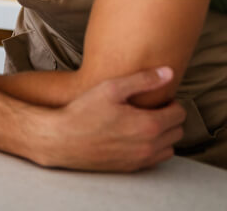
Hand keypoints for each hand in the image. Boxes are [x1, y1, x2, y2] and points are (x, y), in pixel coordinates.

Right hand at [38, 67, 185, 170]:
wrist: (61, 139)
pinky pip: (155, 160)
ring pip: (169, 148)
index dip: (170, 102)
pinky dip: (152, 148)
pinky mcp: (130, 168)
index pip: (179, 113)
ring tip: (144, 123)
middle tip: (151, 108)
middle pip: (177, 131)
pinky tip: (135, 137)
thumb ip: (143, 80)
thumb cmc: (82, 112)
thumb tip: (168, 73)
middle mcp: (149, 145)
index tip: (157, 98)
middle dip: (169, 118)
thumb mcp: (111, 88)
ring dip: (163, 135)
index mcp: (149, 124)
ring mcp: (140, 159)